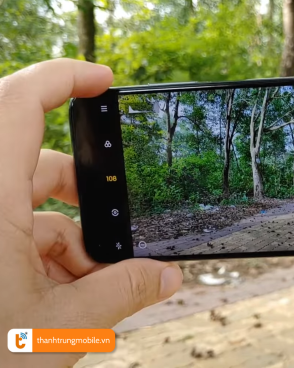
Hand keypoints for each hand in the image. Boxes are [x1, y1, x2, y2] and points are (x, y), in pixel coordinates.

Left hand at [0, 59, 182, 367]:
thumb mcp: (59, 326)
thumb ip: (122, 293)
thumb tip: (168, 276)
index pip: (19, 103)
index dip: (64, 77)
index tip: (104, 80)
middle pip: (40, 165)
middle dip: (86, 197)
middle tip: (115, 236)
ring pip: (28, 205)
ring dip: (68, 240)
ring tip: (90, 287)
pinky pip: (13, 231)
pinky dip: (44, 256)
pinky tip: (62, 297)